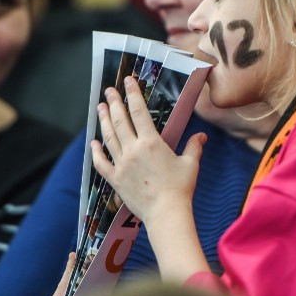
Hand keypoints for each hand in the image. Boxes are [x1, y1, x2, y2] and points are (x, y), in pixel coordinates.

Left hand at [92, 77, 205, 223]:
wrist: (166, 214)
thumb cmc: (180, 189)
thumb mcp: (191, 164)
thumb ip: (194, 147)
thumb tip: (201, 136)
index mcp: (151, 143)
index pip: (139, 112)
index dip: (133, 94)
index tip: (128, 81)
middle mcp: (133, 150)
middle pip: (120, 121)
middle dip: (114, 103)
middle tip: (109, 90)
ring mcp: (122, 165)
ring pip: (109, 138)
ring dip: (104, 120)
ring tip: (100, 107)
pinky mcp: (116, 180)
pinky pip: (102, 163)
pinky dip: (96, 152)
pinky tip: (93, 143)